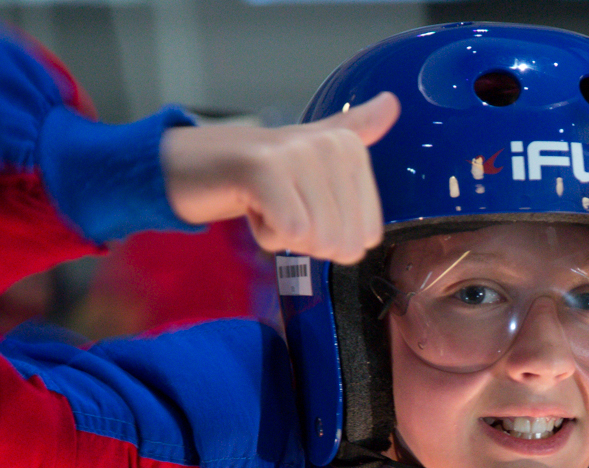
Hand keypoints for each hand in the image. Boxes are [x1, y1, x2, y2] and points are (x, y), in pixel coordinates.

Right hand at [160, 92, 399, 264]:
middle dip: (308, 240)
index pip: (367, 236)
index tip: (304, 205)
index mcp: (350, 148)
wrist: (196, 163)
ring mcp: (298, 154)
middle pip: (343, 243)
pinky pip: (289, 232)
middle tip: (282, 206)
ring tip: (267, 203)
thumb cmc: (261, 170)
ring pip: (317, 239)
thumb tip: (392, 104)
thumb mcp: (314, 151)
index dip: (331, 237)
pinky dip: (267, 234)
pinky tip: (253, 207)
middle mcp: (331, 144)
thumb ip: (355, 130)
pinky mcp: (265, 169)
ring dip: (285, 236)